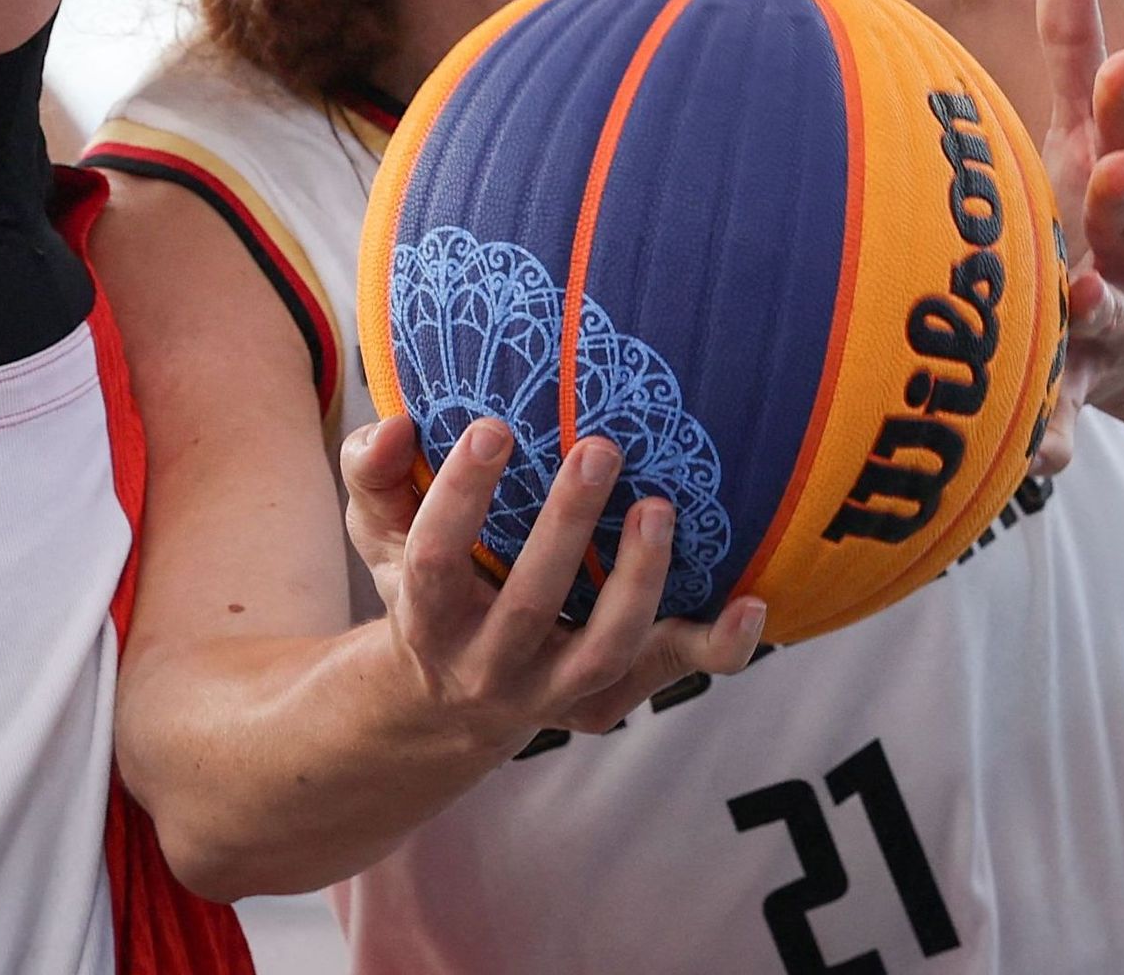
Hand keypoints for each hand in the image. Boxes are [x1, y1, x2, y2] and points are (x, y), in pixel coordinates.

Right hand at [341, 415, 766, 752]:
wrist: (449, 700)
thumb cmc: (422, 583)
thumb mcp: (379, 532)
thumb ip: (371, 472)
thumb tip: (398, 424)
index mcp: (427, 619)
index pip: (438, 560)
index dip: (461, 498)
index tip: (493, 427)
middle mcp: (490, 665)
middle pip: (530, 604)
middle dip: (566, 527)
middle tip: (599, 448)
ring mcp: (555, 691)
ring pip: (607, 648)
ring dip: (639, 581)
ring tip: (660, 508)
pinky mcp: (609, 698)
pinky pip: (670, 673)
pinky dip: (718, 645)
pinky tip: (752, 601)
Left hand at [1034, 0, 1123, 469]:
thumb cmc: (1101, 214)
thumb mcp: (1090, 134)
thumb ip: (1075, 50)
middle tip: (1117, 168)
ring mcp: (1116, 327)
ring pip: (1109, 320)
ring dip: (1094, 309)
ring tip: (1073, 296)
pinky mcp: (1083, 388)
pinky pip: (1067, 415)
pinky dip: (1052, 435)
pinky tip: (1036, 461)